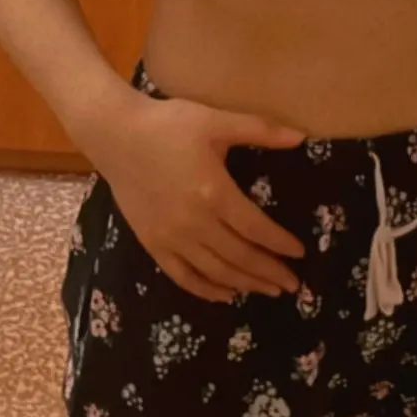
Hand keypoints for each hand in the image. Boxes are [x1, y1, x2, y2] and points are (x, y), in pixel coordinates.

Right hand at [96, 94, 306, 303]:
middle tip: (292, 285)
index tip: (300, 254)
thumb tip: (300, 137)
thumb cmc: (169, 124)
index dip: (280, 244)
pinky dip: (206, 290)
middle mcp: (194, 223)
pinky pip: (182, 276)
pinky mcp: (152, 243)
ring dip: (244, 284)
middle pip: (239, 257)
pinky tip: (225, 294)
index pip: (256, 229)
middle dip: (268, 272)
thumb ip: (260, 130)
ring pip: (214, 272)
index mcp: (214, 193)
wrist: (116, 134)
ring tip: (267, 291)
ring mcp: (170, 237)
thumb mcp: (216, 121)